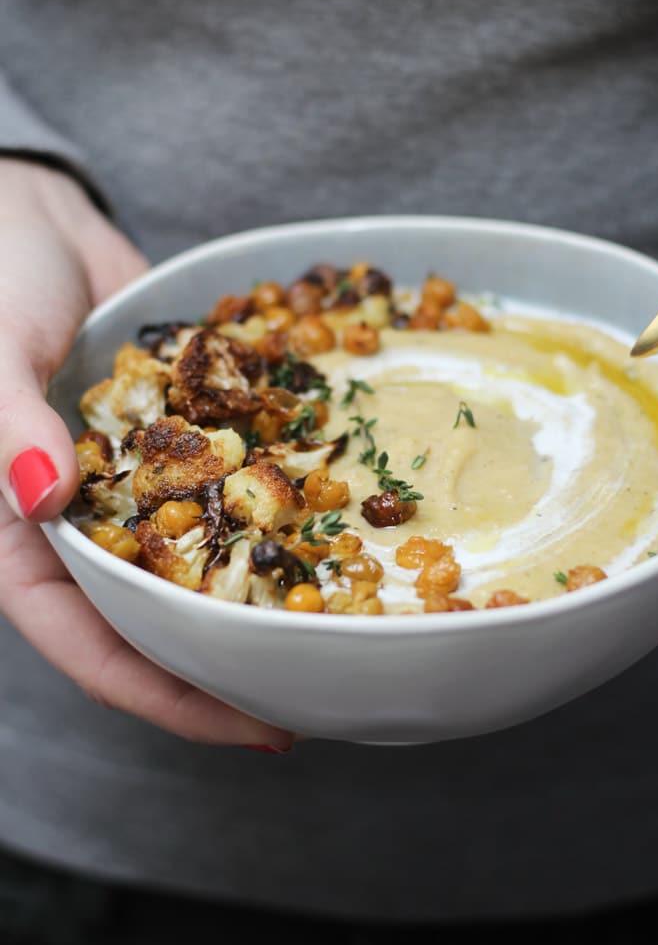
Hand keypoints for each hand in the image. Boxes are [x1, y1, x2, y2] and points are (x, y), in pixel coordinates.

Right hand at [0, 161, 292, 750]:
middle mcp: (86, 525)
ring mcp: (139, 485)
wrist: (29, 216)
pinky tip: (333, 528)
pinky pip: (228, 484)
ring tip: (338, 633)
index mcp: (22, 534)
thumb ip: (2, 425)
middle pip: (157, 624)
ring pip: (201, 566)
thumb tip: (43, 496)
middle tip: (314, 699)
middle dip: (229, 668)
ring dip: (261, 602)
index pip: (89, 644)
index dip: (165, 696)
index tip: (251, 728)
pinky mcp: (179, 440)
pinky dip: (271, 509)